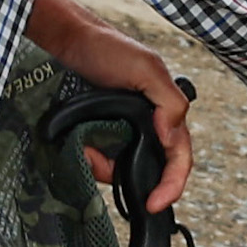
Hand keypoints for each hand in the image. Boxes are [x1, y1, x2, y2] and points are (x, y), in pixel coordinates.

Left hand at [40, 10, 199, 210]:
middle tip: (104, 165)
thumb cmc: (109, 49)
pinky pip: (98, 160)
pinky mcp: (97, 136)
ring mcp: (121, 134)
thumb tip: (170, 137)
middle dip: (126, 175)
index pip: (179, 157)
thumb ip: (170, 102)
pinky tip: (79, 142)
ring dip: (102, 164)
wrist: (67, 43)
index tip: (155, 203)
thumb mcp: (146, 70)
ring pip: (119, 169)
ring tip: (85, 145)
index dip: (173, 183)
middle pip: (147, 169)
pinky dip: (88, 157)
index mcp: (166, 114)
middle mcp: (147, 127)